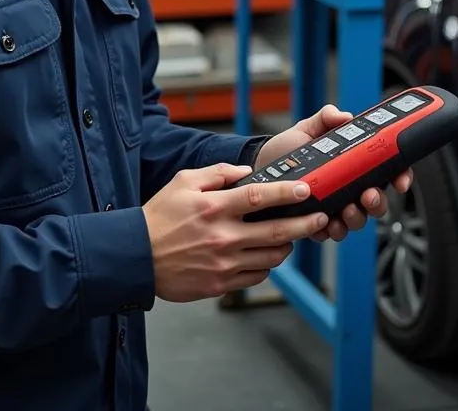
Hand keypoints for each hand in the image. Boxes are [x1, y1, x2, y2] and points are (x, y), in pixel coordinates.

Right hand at [141, 162, 330, 302]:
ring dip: (287, 245)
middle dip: (304, 225)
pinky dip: (266, 264)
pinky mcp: (220, 284)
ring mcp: (224, 263)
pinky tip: (266, 255)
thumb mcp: (183, 182)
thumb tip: (244, 172)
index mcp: (214, 208)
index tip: (306, 190)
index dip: (286, 193)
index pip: (259, 197)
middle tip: (320, 218)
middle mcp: (223, 236)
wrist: (137, 257)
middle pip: (275, 232)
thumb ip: (217, 173)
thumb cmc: (159, 216)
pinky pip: (255, 275)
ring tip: (293, 236)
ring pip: (270, 257)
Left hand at [255, 104, 413, 242]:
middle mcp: (349, 188)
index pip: (387, 172)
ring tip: (346, 209)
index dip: (401, 176)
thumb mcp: (308, 128)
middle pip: (378, 202)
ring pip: (358, 220)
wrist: (261, 165)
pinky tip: (326, 222)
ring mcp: (336, 207)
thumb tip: (343, 116)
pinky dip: (332, 229)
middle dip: (378, 202)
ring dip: (356, 218)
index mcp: (354, 165)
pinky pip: (332, 232)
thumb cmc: (288, 149)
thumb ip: (326, 118)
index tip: (400, 181)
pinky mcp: (317, 222)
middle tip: (368, 195)